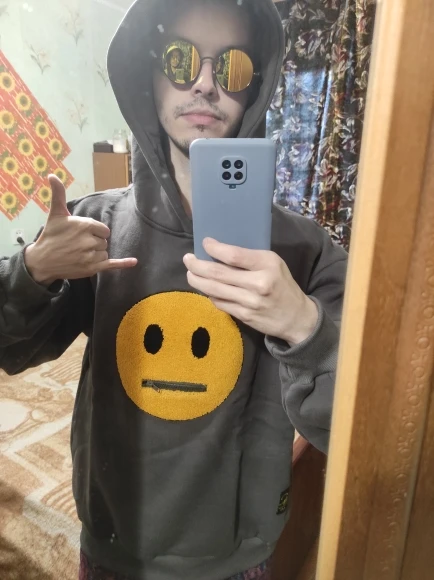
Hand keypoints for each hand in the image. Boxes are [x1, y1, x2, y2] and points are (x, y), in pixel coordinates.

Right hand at [24, 175, 136, 285]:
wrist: (42, 261)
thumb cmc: (51, 236)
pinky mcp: (92, 268)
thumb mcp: (56, 214)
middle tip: (78, 244)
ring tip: (80, 253)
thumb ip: (58, 194)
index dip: (95, 232)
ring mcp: (91, 256)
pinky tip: (134, 262)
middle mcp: (89, 241)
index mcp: (84, 225)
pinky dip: (123, 263)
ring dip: (96, 253)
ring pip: (105, 252)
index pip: (104, 229)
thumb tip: (52, 175)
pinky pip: (112, 264)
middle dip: (94, 242)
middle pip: (104, 241)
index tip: (82, 234)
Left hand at [183, 238, 317, 344]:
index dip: (215, 249)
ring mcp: (250, 302)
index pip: (234, 255)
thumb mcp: (274, 264)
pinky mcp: (244, 316)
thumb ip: (250, 258)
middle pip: (218, 273)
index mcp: (267, 264)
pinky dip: (209, 294)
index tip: (205, 243)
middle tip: (187, 259)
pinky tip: (205, 288)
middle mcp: (259, 283)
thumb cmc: (282, 285)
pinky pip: (219, 303)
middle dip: (197, 265)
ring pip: (214, 290)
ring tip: (189, 273)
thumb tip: (219, 251)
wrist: (296, 317)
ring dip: (197, 281)